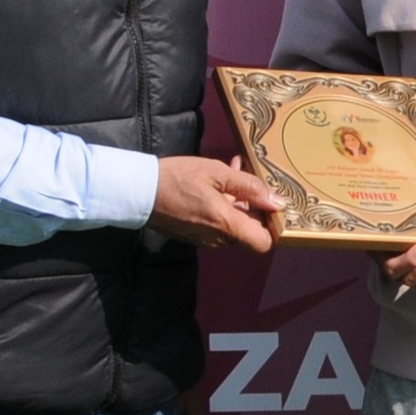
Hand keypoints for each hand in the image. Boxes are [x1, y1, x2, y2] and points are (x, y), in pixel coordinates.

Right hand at [149, 155, 282, 253]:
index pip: (264, 243)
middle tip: (250, 180)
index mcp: (226, 225)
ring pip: (232, 225)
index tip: (269, 204)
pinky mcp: (193, 235)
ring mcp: (204, 239)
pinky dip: (222, 205)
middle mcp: (217, 239)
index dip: (271, 225)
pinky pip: (216, 224)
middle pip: (248, 232)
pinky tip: (217, 181)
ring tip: (233, 172)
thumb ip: (250, 188)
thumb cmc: (177, 179)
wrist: (137, 191)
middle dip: (253, 208)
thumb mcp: (217, 173)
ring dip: (237, 202)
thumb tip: (278, 203)